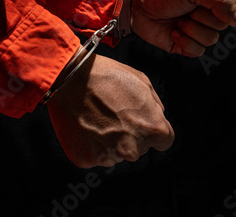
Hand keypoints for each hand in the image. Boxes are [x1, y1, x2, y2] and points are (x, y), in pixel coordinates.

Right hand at [47, 53, 173, 167]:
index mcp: (153, 129)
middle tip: (112, 114)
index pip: (164, 141)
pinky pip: (93, 156)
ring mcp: (108, 156)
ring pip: (115, 154)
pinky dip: (90, 145)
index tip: (139, 122)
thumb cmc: (107, 76)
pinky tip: (84, 125)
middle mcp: (133, 148)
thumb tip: (156, 118)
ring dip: (109, 142)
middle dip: (130, 135)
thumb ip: (155, 106)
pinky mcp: (86, 159)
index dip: (151, 129)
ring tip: (96, 117)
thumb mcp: (143, 82)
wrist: (71, 78)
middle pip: (138, 149)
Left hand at [132, 0, 235, 56]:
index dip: (229, 10)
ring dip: (191, 30)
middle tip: (185, 10)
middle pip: (223, 26)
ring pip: (211, 40)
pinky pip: (197, 51)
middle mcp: (207, 16)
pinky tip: (173, 32)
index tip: (210, 5)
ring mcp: (196, 31)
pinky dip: (184, 42)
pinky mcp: (184, 46)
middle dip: (201, 18)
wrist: (138, 8)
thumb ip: (219, 1)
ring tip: (177, 21)